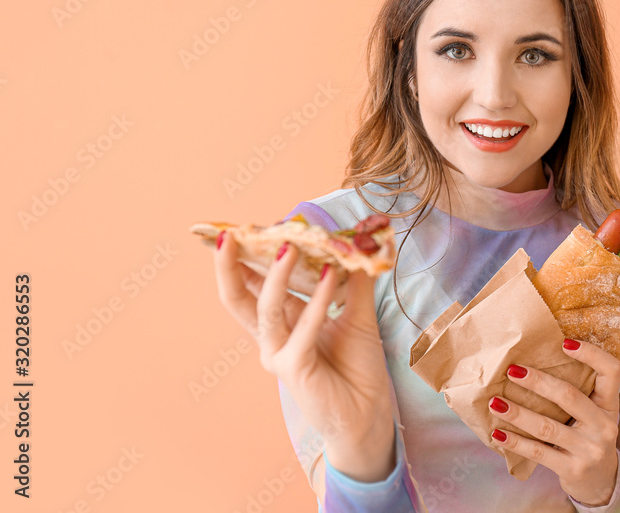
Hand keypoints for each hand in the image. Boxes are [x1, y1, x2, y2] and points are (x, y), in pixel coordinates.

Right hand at [214, 231, 396, 481]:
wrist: (369, 414)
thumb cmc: (358, 368)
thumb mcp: (357, 315)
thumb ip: (353, 281)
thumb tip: (356, 244)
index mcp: (282, 322)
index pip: (254, 284)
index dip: (247, 256)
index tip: (247, 226)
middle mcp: (272, 337)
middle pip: (238, 296)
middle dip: (230, 264)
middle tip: (230, 233)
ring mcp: (278, 354)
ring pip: (266, 306)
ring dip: (278, 274)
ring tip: (290, 245)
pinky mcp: (293, 368)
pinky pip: (303, 327)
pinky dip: (319, 299)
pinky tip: (334, 274)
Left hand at [488, 338, 619, 506]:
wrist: (601, 483)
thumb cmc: (589, 438)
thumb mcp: (595, 414)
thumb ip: (580, 392)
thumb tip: (537, 360)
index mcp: (610, 405)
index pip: (610, 371)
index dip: (591, 353)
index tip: (563, 342)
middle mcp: (604, 426)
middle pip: (569, 396)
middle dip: (538, 382)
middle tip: (512, 370)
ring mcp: (589, 450)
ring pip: (548, 426)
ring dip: (518, 413)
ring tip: (495, 402)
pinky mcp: (572, 469)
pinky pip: (538, 452)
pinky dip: (516, 442)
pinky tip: (497, 434)